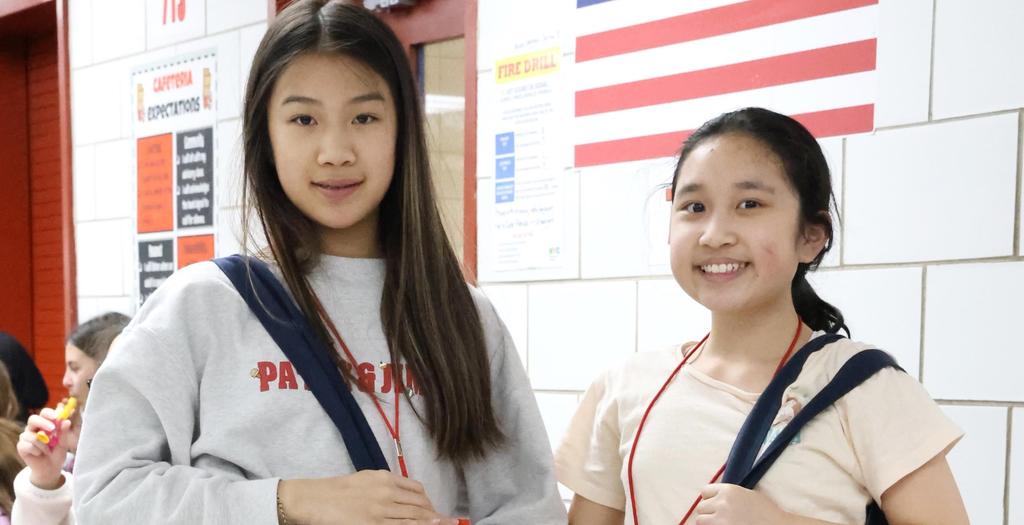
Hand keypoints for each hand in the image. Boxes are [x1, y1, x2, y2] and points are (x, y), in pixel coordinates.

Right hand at [16, 406, 73, 489]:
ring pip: (31, 435)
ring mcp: (25, 437)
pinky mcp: (21, 446)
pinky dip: (36, 450)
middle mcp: (33, 428)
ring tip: (48, 450)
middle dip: (42, 423)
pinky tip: (39, 454)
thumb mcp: (63, 443)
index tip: (55, 416)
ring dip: (43, 444)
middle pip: (32, 419)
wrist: (50, 468)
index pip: (44, 413)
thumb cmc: (57, 453)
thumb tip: (66, 421)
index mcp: (44, 424)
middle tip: (52, 429)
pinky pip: (27, 445)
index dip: (48, 413)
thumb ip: (63, 432)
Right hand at [278, 470, 460, 524]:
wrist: (314, 500)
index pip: (415, 489)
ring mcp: (380, 511)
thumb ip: (385, 484)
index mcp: (384, 478)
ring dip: (431, 522)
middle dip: (435, 514)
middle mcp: (386, 492)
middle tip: (447, 521)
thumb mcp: (364, 479)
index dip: (427, 500)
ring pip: (414, 518)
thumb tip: (403, 494)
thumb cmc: (336, 491)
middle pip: (419, 504)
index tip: (434, 509)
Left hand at [694, 483, 787, 524]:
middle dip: (708, 512)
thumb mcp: (748, 495)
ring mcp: (721, 519)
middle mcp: (722, 503)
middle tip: (719, 518)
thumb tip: (715, 498)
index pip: (705, 492)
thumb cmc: (766, 512)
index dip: (709, 499)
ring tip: (720, 524)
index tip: (715, 505)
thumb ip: (730, 494)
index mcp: (729, 490)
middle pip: (701, 507)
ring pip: (700, 520)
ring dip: (708, 523)